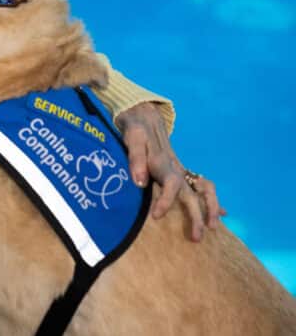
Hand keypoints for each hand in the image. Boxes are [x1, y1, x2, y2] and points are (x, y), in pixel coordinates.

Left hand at [116, 101, 225, 241]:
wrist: (144, 114)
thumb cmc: (135, 128)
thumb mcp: (132, 138)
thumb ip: (135, 158)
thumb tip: (139, 183)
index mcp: (164, 162)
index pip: (172, 183)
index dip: (166, 201)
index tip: (157, 217)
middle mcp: (176, 167)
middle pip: (194, 193)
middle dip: (198, 216)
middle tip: (196, 238)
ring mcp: (181, 168)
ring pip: (205, 188)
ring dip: (211, 207)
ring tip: (212, 227)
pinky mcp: (180, 170)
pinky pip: (202, 185)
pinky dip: (211, 200)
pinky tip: (220, 215)